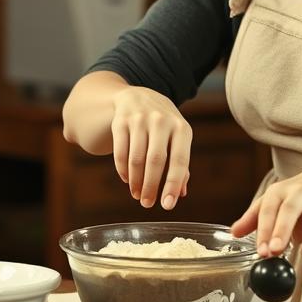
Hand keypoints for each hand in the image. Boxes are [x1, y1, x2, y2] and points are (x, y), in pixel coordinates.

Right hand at [109, 87, 191, 209]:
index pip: (179, 160)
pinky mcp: (121, 121)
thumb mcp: (177, 139)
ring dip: (136, 182)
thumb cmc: (163, 126)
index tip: (167, 205)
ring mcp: (140, 119)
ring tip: (137, 194)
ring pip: (136, 158)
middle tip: (147, 204)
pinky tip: (127, 179)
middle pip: (155, 161)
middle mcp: (161, 121)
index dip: (173, 184)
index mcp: (181, 128)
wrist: (139, 96)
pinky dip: (123, 170)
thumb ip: (180, 165)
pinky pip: (120, 152)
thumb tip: (180, 194)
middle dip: (150, 186)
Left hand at [230, 160, 301, 258]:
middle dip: (269, 230)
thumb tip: (234, 232)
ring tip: (279, 251)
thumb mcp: (277, 203)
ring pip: (295, 210)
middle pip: (277, 209)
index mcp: (276, 192)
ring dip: (284, 230)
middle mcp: (291, 191)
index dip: (257, 230)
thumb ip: (256, 219)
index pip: (263, 210)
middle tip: (265, 252)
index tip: (257, 251)